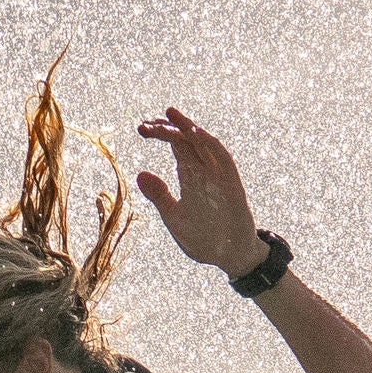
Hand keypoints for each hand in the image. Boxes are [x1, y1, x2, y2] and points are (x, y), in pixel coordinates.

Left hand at [133, 110, 266, 277]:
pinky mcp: (232, 184)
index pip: (177, 146)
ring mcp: (219, 176)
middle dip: (167, 128)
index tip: (141, 128)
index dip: (160, 133)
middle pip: (187, 140)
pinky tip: (194, 132)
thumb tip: (139, 175)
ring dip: (188, 127)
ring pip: (204, 143)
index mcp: (191, 176)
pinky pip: (222, 158)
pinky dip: (209, 144)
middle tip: (145, 124)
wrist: (230, 257)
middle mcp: (205, 171)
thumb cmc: (204, 238)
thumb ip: (159, 196)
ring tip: (171, 114)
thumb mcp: (174, 217)